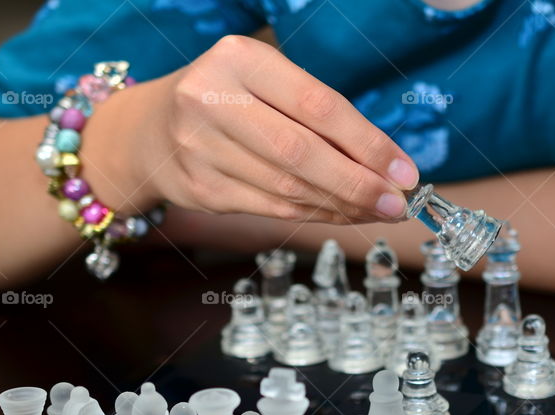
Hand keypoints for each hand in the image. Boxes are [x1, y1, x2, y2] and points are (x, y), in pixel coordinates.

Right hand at [133, 36, 417, 223]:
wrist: (149, 131)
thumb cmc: (229, 100)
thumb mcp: (266, 81)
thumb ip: (319, 114)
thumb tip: (387, 165)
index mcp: (239, 59)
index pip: (318, 105)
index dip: (368, 143)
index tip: (404, 172)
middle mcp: (211, 99)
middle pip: (301, 153)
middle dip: (358, 184)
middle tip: (397, 203)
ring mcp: (199, 148)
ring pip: (288, 188)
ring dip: (343, 205)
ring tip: (378, 210)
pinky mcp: (199, 189)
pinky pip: (272, 209)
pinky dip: (315, 215)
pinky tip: (343, 214)